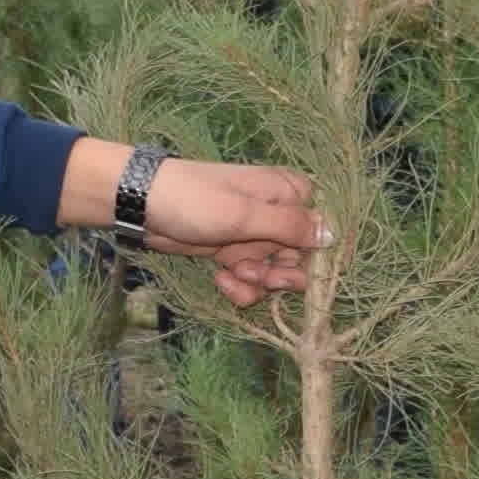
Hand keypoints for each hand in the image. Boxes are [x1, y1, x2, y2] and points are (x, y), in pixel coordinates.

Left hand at [91, 146, 330, 307]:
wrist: (144, 206)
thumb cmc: (195, 200)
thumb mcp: (245, 214)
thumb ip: (291, 226)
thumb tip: (334, 235)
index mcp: (291, 192)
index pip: (324, 230)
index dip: (316, 257)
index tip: (296, 270)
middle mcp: (280, 213)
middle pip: (304, 259)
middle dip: (280, 274)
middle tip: (257, 272)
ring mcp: (258, 236)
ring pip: (278, 275)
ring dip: (257, 282)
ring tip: (232, 271)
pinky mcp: (237, 252)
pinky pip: (254, 280)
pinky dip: (240, 286)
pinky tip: (221, 278)